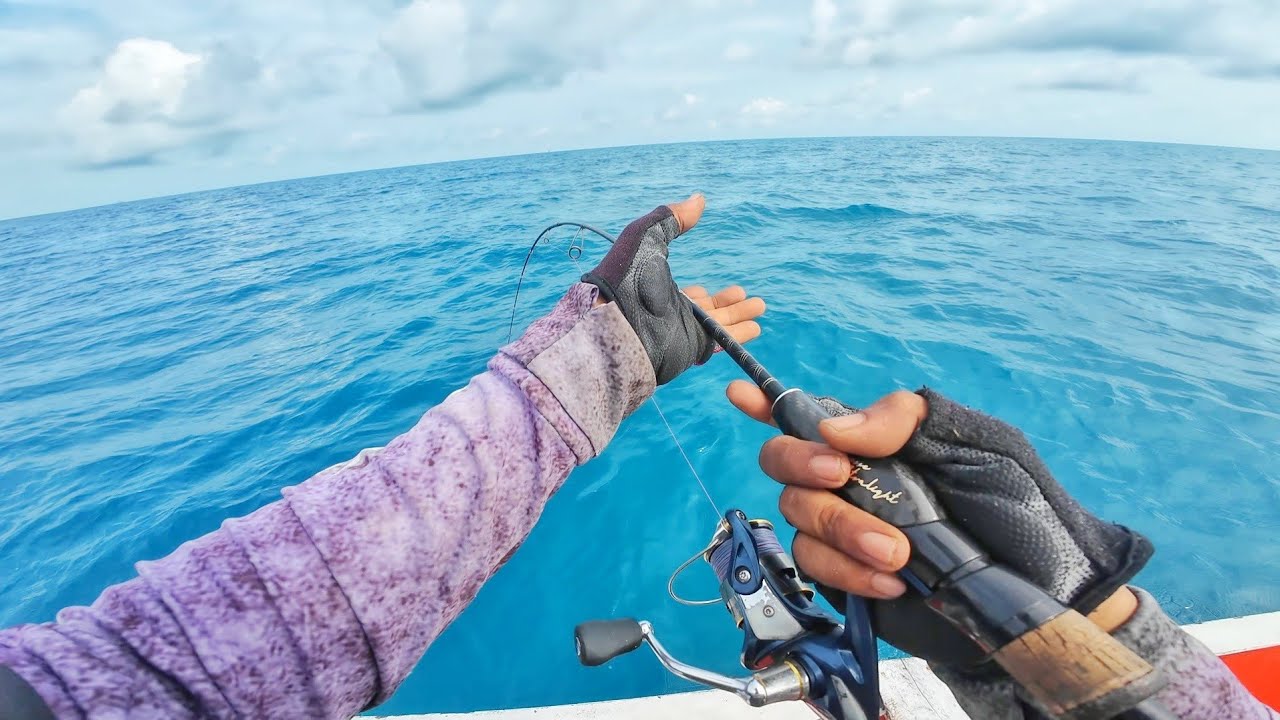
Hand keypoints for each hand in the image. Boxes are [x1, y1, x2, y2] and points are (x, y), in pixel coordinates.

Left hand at [584, 194, 764, 383]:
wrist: (615, 320)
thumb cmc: (626, 275)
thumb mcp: (646, 236)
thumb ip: (672, 217)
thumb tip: (699, 199)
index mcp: (660, 291)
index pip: (690, 296)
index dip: (706, 294)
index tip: (723, 290)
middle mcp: (673, 314)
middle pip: (708, 311)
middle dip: (730, 305)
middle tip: (748, 297)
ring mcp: (682, 332)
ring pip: (719, 326)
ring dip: (739, 317)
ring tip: (759, 309)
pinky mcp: (691, 348)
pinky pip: (721, 341)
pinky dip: (739, 335)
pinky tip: (754, 328)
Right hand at [727, 383, 1152, 665]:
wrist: (1048, 588)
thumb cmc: (1020, 503)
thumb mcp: (979, 442)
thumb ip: (908, 420)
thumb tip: (834, 427)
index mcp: (877, 440)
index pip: (808, 413)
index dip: (765, 404)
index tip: (737, 396)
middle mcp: (852, 481)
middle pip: (785, 464)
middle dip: (804, 466)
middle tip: (844, 477)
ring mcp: (846, 531)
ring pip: (799, 519)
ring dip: (843, 531)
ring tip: (899, 552)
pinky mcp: (850, 579)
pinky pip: (819, 567)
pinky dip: (850, 572)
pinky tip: (893, 580)